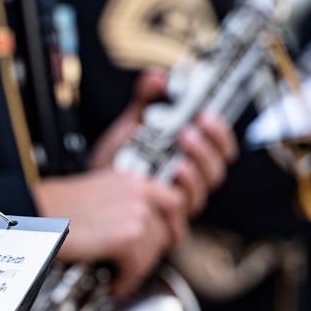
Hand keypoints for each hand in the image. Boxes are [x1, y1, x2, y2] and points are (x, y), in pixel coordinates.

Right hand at [31, 169, 187, 298]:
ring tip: (119, 278)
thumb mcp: (95, 192)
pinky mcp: (127, 237)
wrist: (34, 214)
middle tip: (136, 266)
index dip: (173, 224)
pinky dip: (126, 280)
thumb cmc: (53, 208)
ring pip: (152, 252)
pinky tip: (113, 284)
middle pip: (165, 231)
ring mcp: (135, 214)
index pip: (173, 200)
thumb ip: (120, 204)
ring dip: (136, 269)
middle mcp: (138, 194)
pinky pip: (137, 266)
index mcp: (130, 181)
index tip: (167, 239)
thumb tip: (133, 228)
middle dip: (151, 253)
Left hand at [88, 70, 237, 214]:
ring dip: (192, 178)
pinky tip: (158, 192)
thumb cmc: (117, 164)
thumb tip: (157, 78)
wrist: (89, 196)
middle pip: (216, 174)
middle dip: (205, 152)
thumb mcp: (129, 128)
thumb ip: (145, 103)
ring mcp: (177, 211)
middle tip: (186, 132)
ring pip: (199, 198)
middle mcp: (189, 186)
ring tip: (175, 162)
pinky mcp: (161, 233)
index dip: (219, 133)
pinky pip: (177, 228)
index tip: (204, 114)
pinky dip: (171, 212)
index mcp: (190, 160)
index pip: (221, 149)